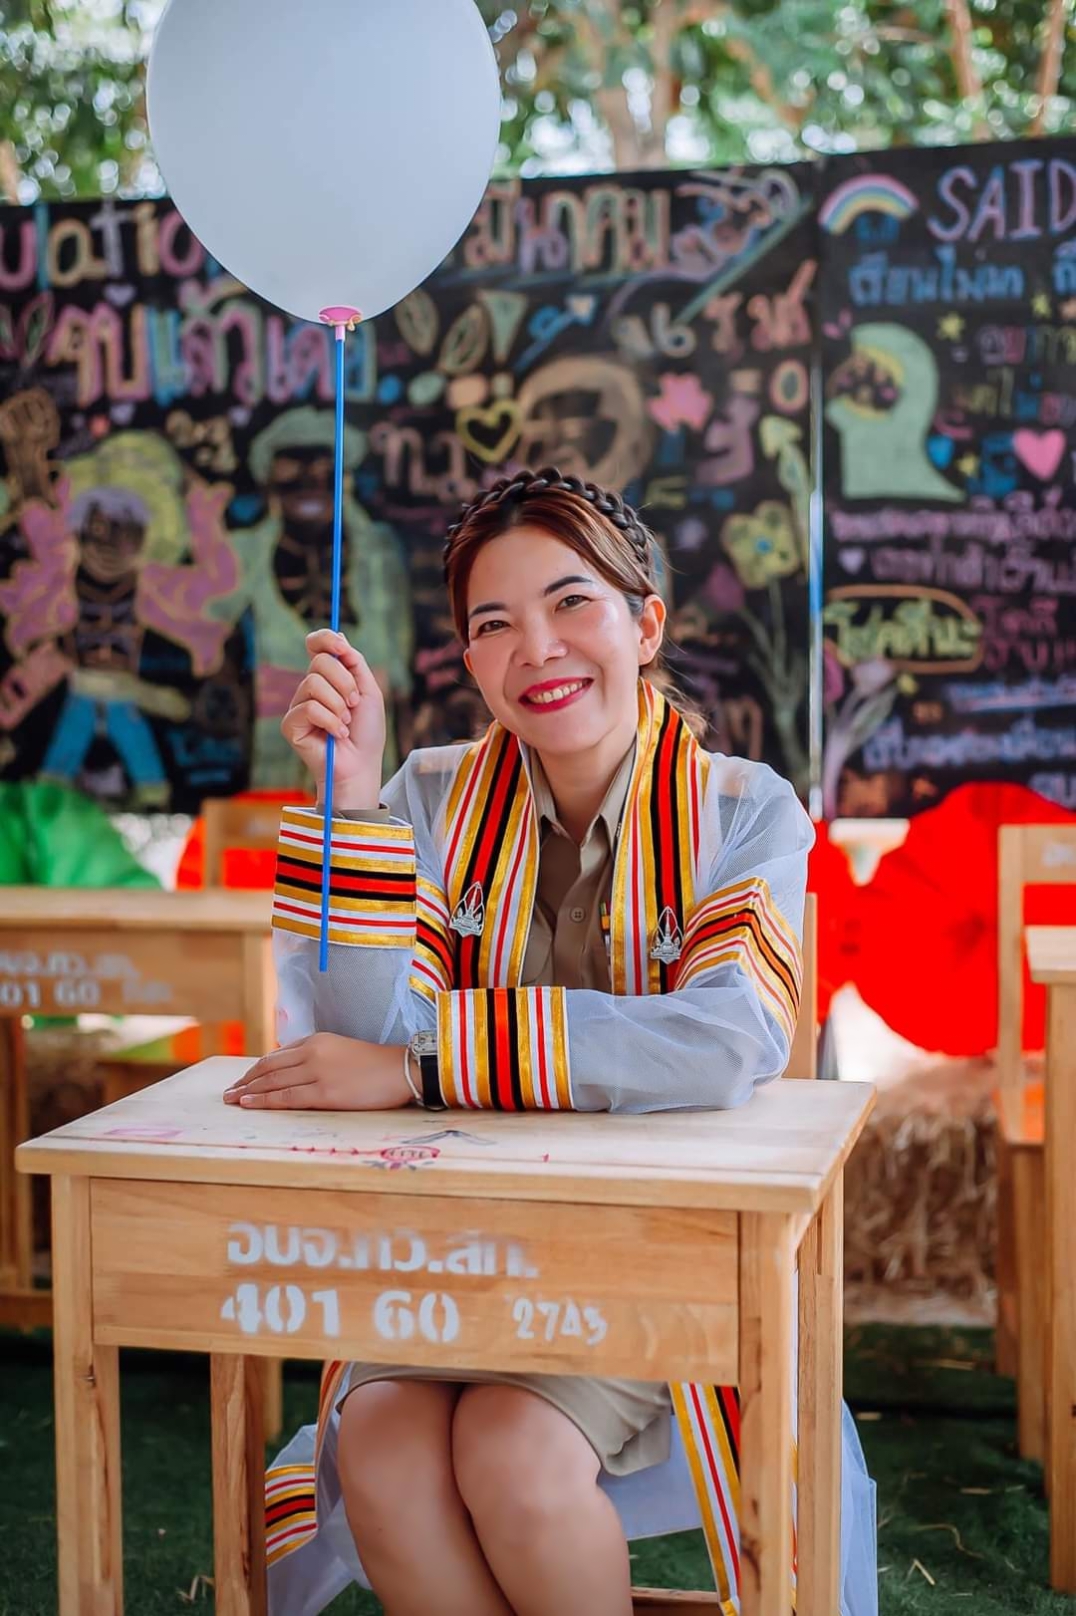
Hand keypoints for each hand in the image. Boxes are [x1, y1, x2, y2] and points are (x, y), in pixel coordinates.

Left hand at [223, 1033, 411, 1110]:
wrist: (402, 1069)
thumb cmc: (376, 1064)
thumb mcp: (341, 1050)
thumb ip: (317, 1057)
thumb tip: (292, 1071)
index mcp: (316, 1040)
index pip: (276, 1056)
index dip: (255, 1070)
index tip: (243, 1080)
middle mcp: (312, 1053)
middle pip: (268, 1068)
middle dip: (245, 1081)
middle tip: (228, 1093)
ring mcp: (317, 1072)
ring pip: (273, 1082)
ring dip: (248, 1091)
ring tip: (232, 1100)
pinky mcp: (325, 1093)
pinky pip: (286, 1098)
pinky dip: (264, 1101)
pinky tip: (250, 1104)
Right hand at [281, 630, 385, 807]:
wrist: (361, 765)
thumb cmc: (367, 732)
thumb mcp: (368, 691)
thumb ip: (355, 663)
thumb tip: (339, 635)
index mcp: (328, 677)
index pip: (316, 645)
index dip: (325, 639)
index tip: (343, 648)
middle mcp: (310, 688)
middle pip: (319, 662)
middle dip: (345, 683)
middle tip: (353, 705)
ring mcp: (298, 705)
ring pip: (313, 684)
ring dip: (338, 705)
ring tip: (345, 723)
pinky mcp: (290, 724)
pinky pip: (309, 708)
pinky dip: (330, 722)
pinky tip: (337, 735)